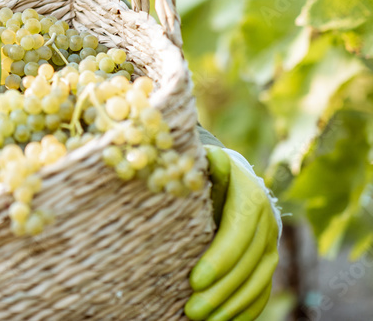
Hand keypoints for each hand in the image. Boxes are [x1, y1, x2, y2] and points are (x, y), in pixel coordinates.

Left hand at [185, 146, 279, 320]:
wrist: (231, 176)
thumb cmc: (205, 170)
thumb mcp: (204, 163)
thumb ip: (206, 166)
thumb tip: (213, 157)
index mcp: (250, 197)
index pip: (238, 233)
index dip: (220, 259)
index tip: (194, 280)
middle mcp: (267, 223)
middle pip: (247, 263)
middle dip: (220, 290)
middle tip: (191, 309)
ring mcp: (271, 244)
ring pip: (257, 281)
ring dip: (231, 305)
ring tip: (202, 319)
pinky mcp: (267, 260)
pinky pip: (262, 290)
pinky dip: (246, 309)